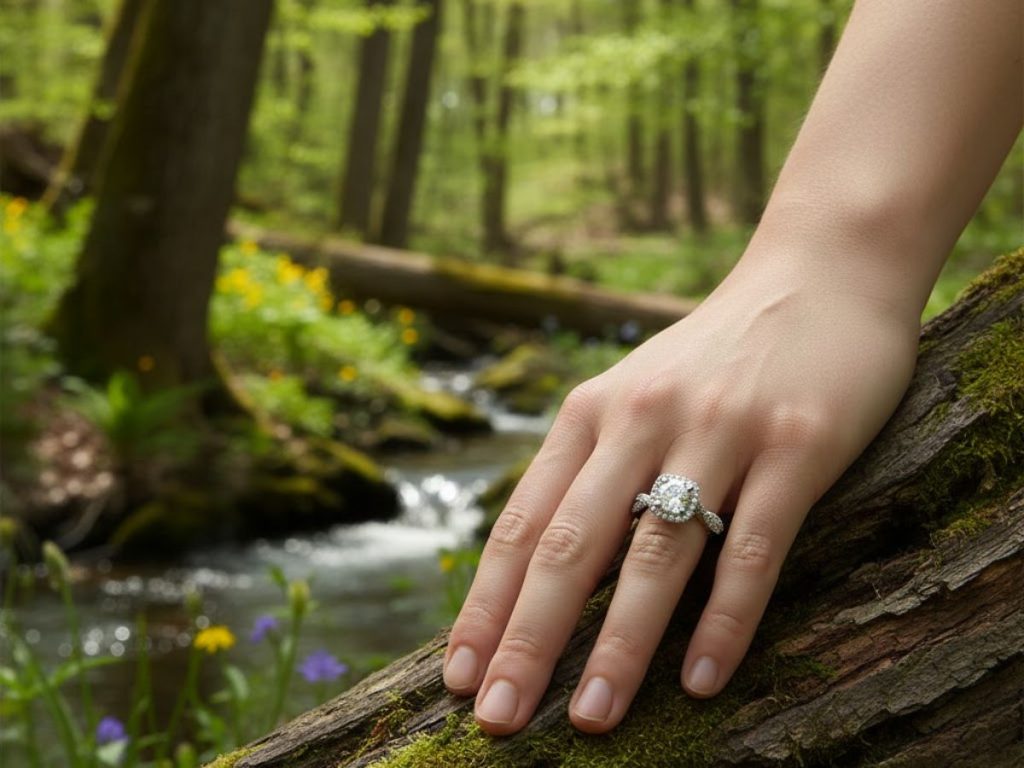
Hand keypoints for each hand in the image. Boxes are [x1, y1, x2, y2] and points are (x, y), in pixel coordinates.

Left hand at [443, 253, 920, 733]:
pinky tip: (700, 679)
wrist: (819, 273)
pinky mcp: (797, 445)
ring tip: (591, 720)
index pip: (522, 522)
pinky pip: (753, 548)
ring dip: (618, 646)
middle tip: (495, 718)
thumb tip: (538, 564)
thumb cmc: (715, 354)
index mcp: (591, 411)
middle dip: (527, 640)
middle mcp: (643, 418)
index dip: (485, 603)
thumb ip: (591, 466)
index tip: (456, 674)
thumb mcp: (634, 392)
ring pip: (655, 554)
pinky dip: (724, 619)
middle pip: (571, 546)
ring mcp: (720, 429)